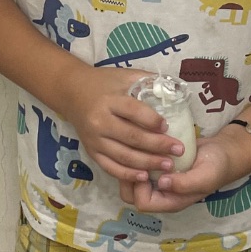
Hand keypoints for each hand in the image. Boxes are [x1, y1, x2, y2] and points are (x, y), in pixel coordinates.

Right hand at [59, 67, 185, 184]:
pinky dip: (128, 174)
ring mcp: (95, 140)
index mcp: (109, 100)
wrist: (71, 92)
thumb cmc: (103, 82)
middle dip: (158, 146)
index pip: (133, 111)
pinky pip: (111, 167)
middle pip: (132, 137)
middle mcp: (100, 122)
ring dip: (148, 163)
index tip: (168, 126)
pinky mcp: (91, 152)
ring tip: (168, 165)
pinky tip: (144, 176)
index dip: (152, 120)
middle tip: (178, 150)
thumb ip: (146, 80)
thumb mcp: (123, 75)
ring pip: (124, 156)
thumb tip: (173, 89)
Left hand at [118, 126, 250, 214]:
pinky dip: (137, 156)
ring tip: (137, 148)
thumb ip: (185, 183)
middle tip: (135, 155)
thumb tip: (161, 184)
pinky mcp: (158, 165)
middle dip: (128, 177)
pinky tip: (142, 142)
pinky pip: (140, 166)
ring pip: (132, 179)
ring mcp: (159, 179)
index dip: (139, 186)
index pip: (143, 202)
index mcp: (171, 201)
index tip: (146, 166)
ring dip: (131, 165)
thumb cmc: (216, 166)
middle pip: (132, 194)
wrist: (223, 151)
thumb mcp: (204, 176)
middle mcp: (162, 193)